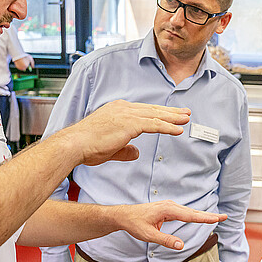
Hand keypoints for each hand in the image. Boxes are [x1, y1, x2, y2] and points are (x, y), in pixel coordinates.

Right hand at [61, 100, 190, 165]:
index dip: (158, 113)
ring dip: (173, 118)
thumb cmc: (87, 147)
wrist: (75, 144)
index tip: (171, 116)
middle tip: (185, 113)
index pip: (142, 111)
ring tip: (186, 119)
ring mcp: (126, 114)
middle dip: (170, 112)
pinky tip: (177, 130)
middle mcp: (122, 108)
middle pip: (152, 110)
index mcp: (117, 110)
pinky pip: (154, 124)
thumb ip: (125, 149)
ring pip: (155, 115)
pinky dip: (167, 127)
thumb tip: (136, 153)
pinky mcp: (129, 123)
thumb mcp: (110, 148)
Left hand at [117, 201, 226, 250]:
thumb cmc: (135, 224)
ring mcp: (170, 206)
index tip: (217, 218)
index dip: (205, 218)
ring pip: (190, 211)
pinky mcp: (169, 209)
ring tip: (218, 218)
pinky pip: (185, 212)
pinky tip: (201, 217)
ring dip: (204, 215)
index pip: (190, 215)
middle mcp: (170, 206)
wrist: (124, 215)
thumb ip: (166, 240)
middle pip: (194, 212)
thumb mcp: (149, 235)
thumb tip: (181, 245)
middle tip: (225, 216)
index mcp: (167, 210)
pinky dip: (195, 215)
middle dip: (209, 215)